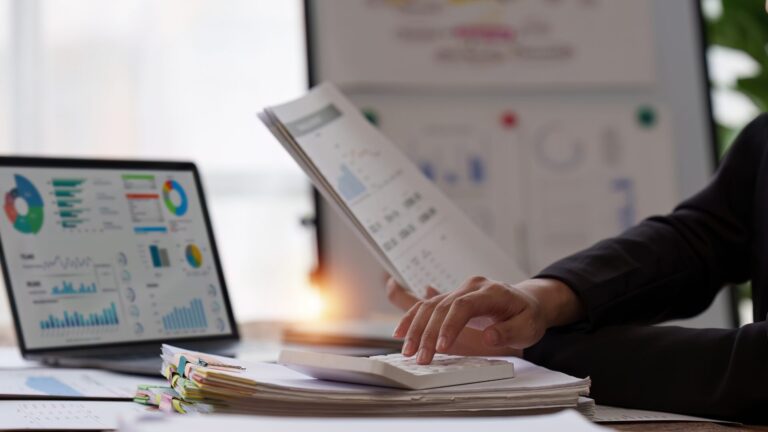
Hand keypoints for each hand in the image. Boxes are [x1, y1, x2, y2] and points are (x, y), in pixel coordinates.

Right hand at [387, 276, 583, 363]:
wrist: (527, 303)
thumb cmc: (528, 316)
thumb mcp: (528, 327)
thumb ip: (509, 331)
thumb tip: (489, 337)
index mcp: (491, 291)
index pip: (463, 305)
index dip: (449, 325)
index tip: (441, 347)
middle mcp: (471, 287)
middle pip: (442, 307)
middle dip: (428, 333)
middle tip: (421, 358)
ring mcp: (459, 291)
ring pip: (430, 306)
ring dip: (415, 328)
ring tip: (408, 351)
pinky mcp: (451, 299)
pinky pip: (427, 306)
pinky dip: (412, 318)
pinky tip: (400, 332)